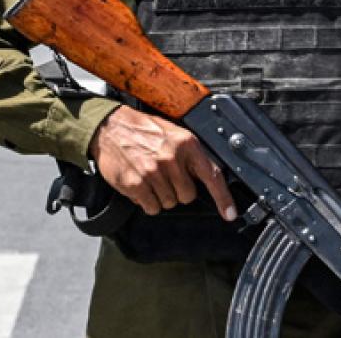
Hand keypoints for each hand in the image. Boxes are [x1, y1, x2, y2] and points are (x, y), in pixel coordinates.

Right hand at [90, 106, 238, 220]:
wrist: (111, 127)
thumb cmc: (143, 130)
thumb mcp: (175, 134)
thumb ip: (191, 155)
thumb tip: (205, 177)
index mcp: (187, 144)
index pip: (212, 175)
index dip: (223, 198)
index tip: (230, 213)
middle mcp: (172, 159)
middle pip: (188, 196)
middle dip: (179, 191)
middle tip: (166, 176)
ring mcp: (153, 173)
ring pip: (169, 203)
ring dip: (161, 196)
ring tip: (151, 177)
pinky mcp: (136, 184)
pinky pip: (151, 207)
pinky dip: (147, 201)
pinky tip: (142, 185)